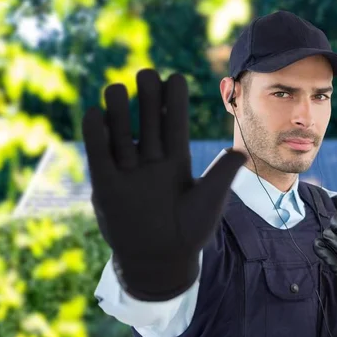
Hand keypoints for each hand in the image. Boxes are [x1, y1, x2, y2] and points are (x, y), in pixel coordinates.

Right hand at [82, 69, 244, 300]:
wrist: (161, 262)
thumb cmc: (191, 232)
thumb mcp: (210, 201)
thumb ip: (222, 175)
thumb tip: (241, 152)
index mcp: (176, 161)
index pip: (174, 124)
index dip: (174, 101)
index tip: (175, 77)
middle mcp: (151, 161)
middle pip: (148, 122)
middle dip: (148, 98)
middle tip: (147, 75)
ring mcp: (128, 172)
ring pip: (121, 133)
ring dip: (120, 111)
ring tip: (118, 88)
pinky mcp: (106, 185)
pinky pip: (98, 155)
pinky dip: (95, 134)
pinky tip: (95, 114)